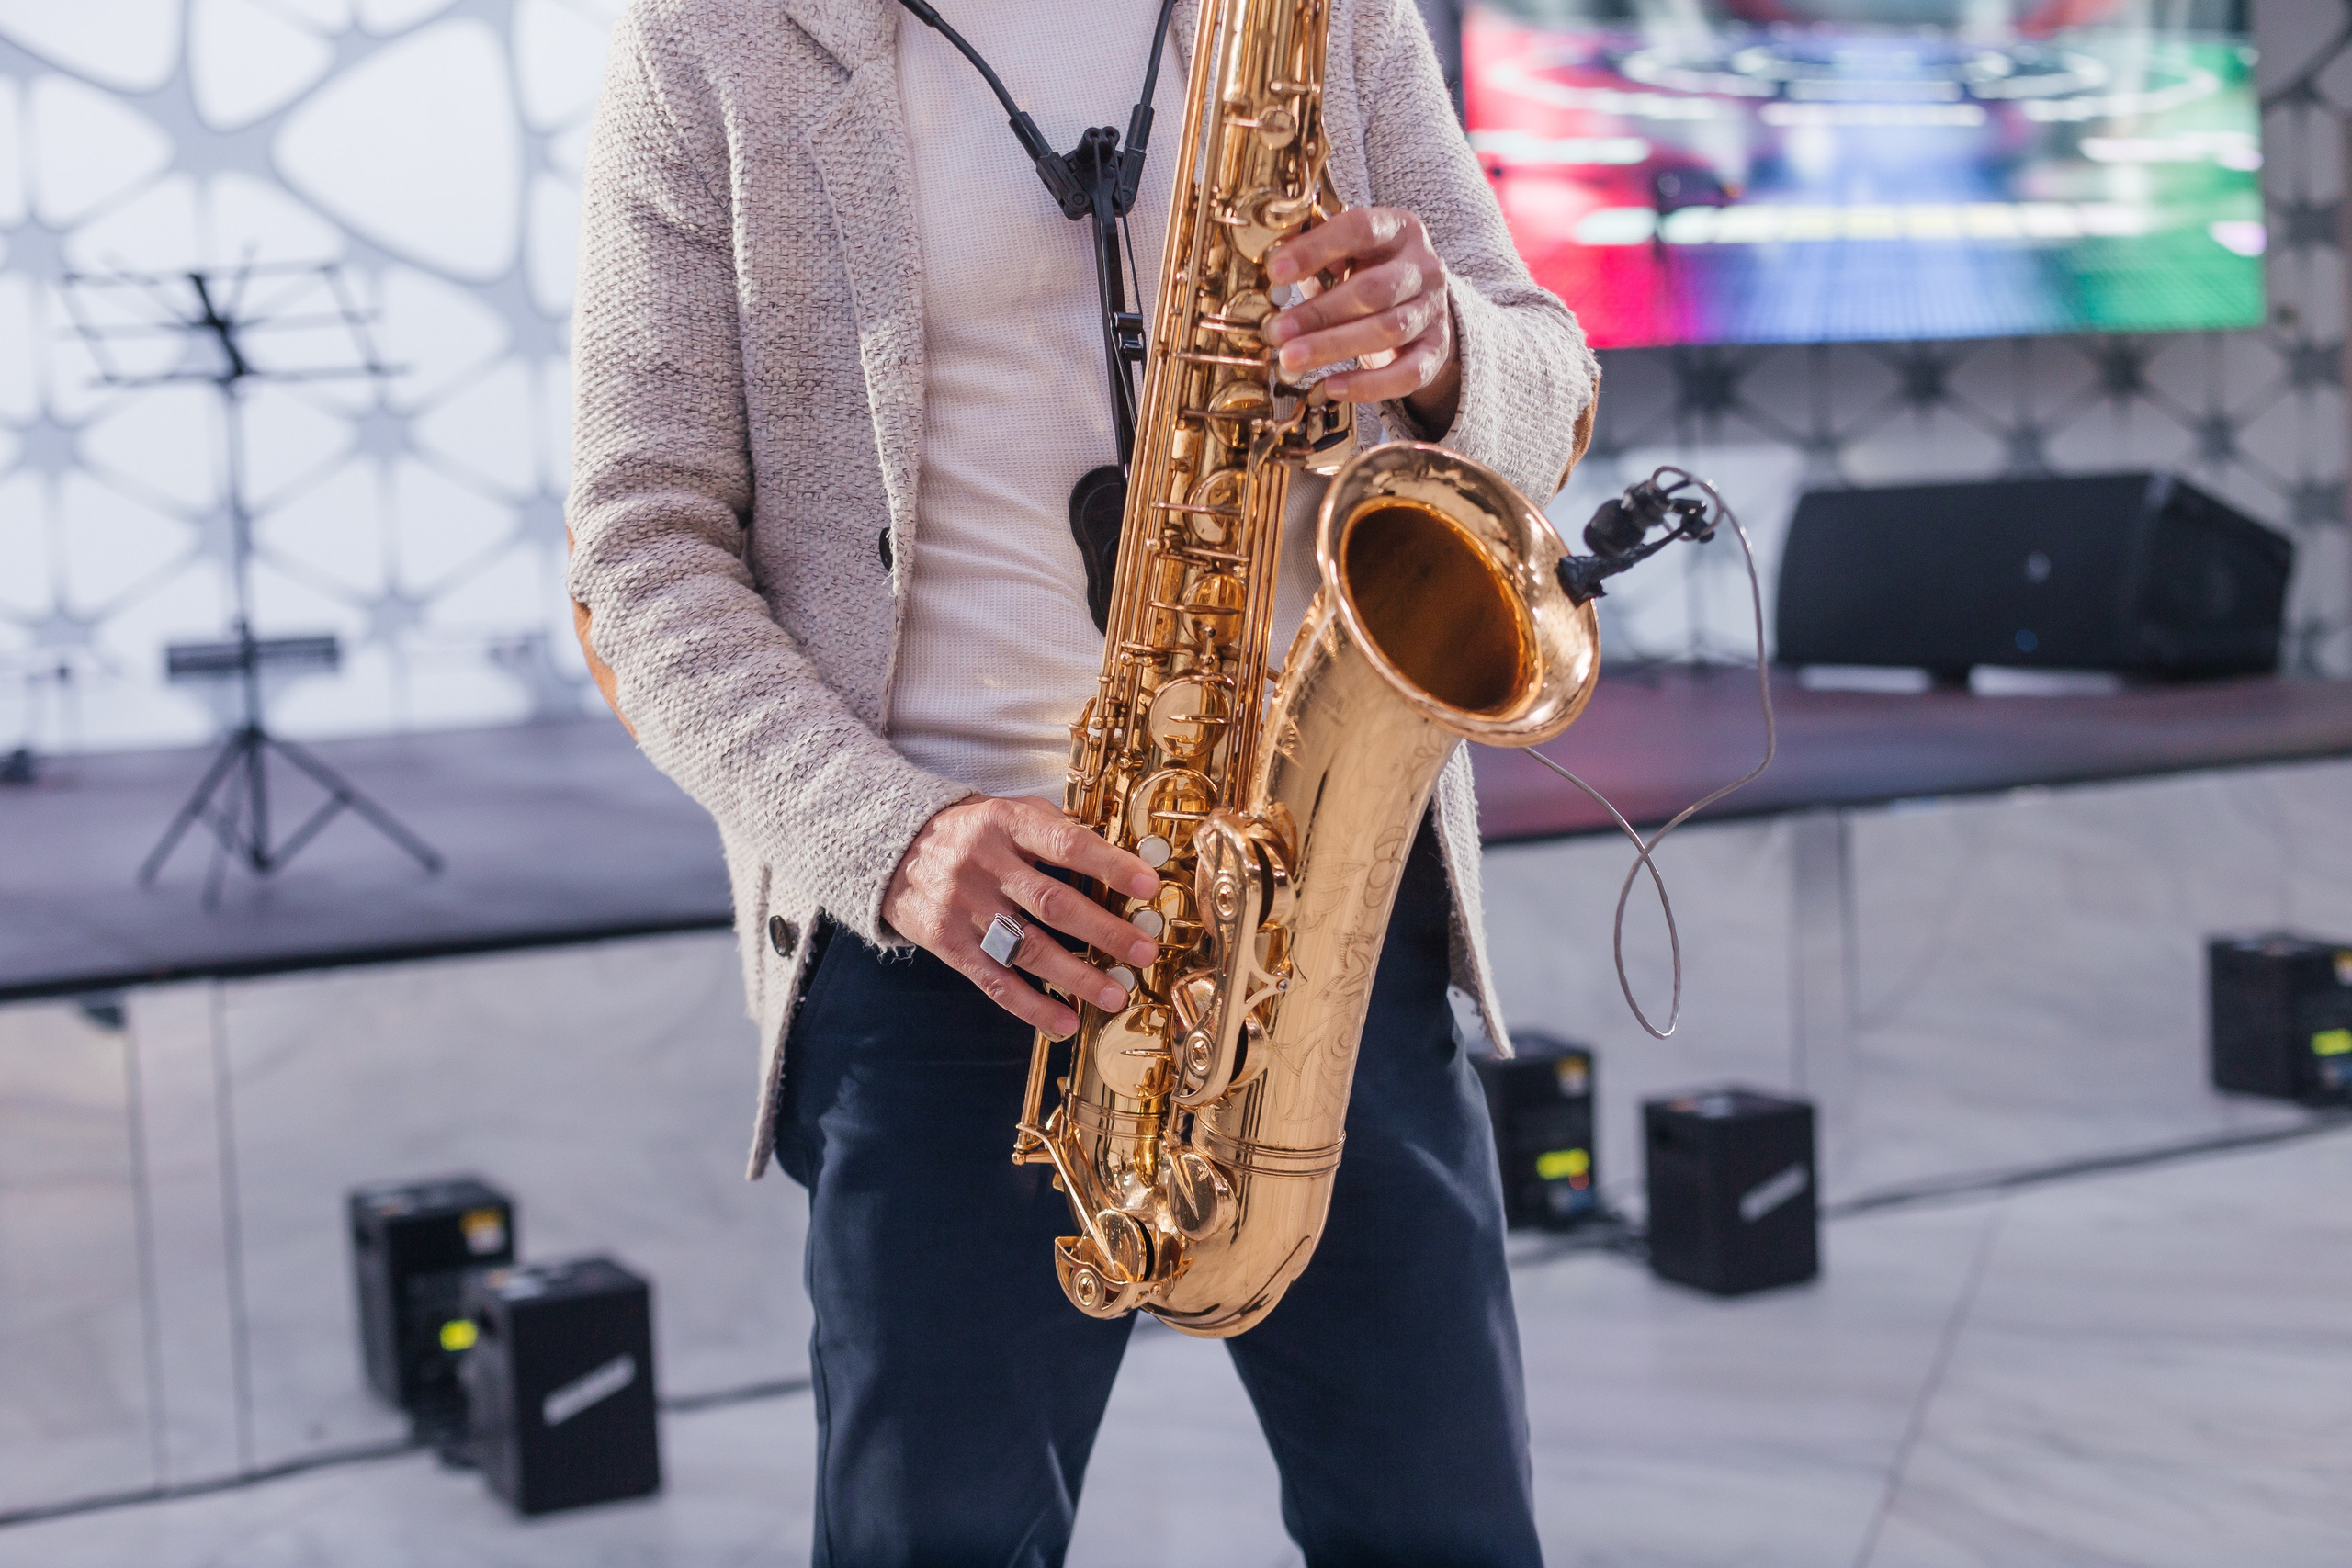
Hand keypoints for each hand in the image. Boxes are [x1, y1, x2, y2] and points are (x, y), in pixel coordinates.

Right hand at [881, 795, 1163, 1037]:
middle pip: (1052, 903)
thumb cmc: (971, 831)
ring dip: (1076, 976)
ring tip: (1115, 995)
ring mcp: (965, 907)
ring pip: (1027, 948)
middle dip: (1104, 930)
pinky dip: (1031, 1005)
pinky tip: (1064, 1021)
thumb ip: (1056, 828)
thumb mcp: (1008, 810)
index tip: (1149, 885)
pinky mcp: (949, 944)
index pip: (1066, 844)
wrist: (891, 848)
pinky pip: (994, 981)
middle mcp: (985, 865)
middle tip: (1144, 951)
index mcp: (1007, 824)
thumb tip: (1120, 855)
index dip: (1109, 866)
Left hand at [1264, 206, 1460, 432]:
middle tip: (1277, 331)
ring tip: (1290, 359)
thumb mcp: (1348, 253)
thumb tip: (1270, 267)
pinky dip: (1367, 385)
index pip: (1360, 229)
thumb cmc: (1370, 272)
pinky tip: (1330, 387)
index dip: (1316, 249)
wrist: (1421, 305)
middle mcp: (1423, 267)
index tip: (1275, 271)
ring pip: (1387, 330)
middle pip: (1373, 290)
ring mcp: (1433, 310)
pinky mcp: (1436, 351)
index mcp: (1399, 229)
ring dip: (1333, 346)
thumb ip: (1316, 254)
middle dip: (1319, 312)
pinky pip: (1406, 374)